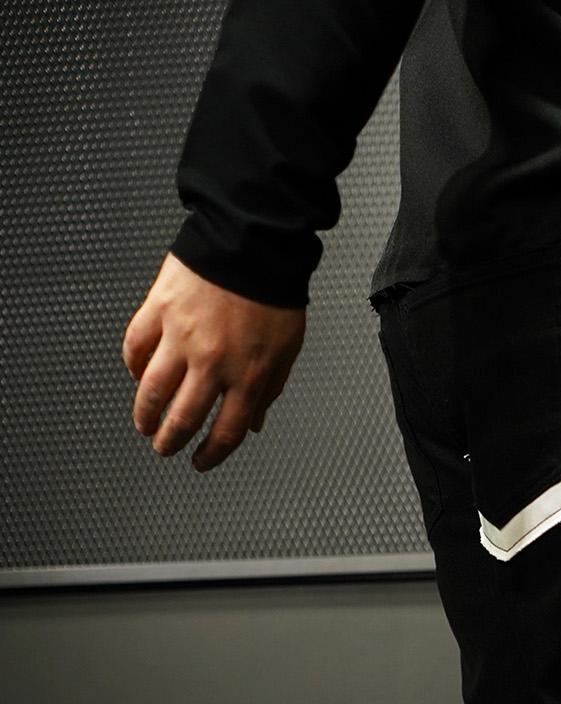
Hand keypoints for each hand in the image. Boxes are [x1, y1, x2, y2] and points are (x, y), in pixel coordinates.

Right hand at [121, 252, 306, 471]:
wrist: (252, 241)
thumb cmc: (272, 292)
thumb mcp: (285, 349)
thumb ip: (268, 389)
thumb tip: (254, 423)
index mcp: (249, 375)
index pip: (226, 432)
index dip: (211, 455)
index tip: (201, 462)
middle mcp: (213, 362)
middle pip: (183, 418)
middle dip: (171, 441)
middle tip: (164, 448)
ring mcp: (181, 337)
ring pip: (152, 391)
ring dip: (145, 415)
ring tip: (144, 424)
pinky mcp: (158, 310)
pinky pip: (136, 347)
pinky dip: (133, 367)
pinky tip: (137, 376)